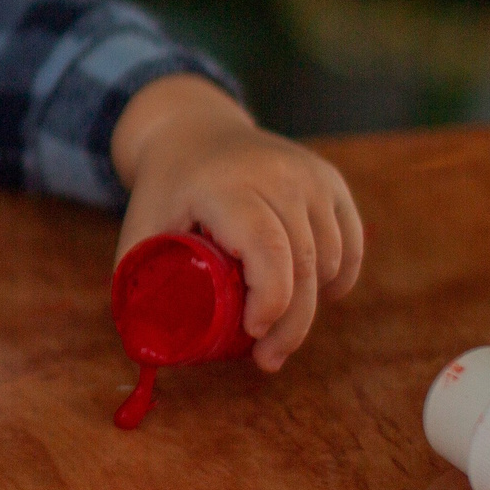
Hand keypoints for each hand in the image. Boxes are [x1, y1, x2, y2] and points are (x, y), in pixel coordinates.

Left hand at [110, 75, 363, 372]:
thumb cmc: (167, 190)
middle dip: (291, 323)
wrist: (193, 130)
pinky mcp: (330, 181)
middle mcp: (277, 174)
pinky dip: (340, 276)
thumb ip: (138, 278)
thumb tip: (141, 342)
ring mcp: (310, 175)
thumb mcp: (141, 225)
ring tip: (280, 328)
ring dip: (313, 303)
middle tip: (268, 359)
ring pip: (331, 258)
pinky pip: (351, 242)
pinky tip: (320, 296)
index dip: (269, 298)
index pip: (267, 248)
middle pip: (304, 262)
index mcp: (227, 186)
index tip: (252, 333)